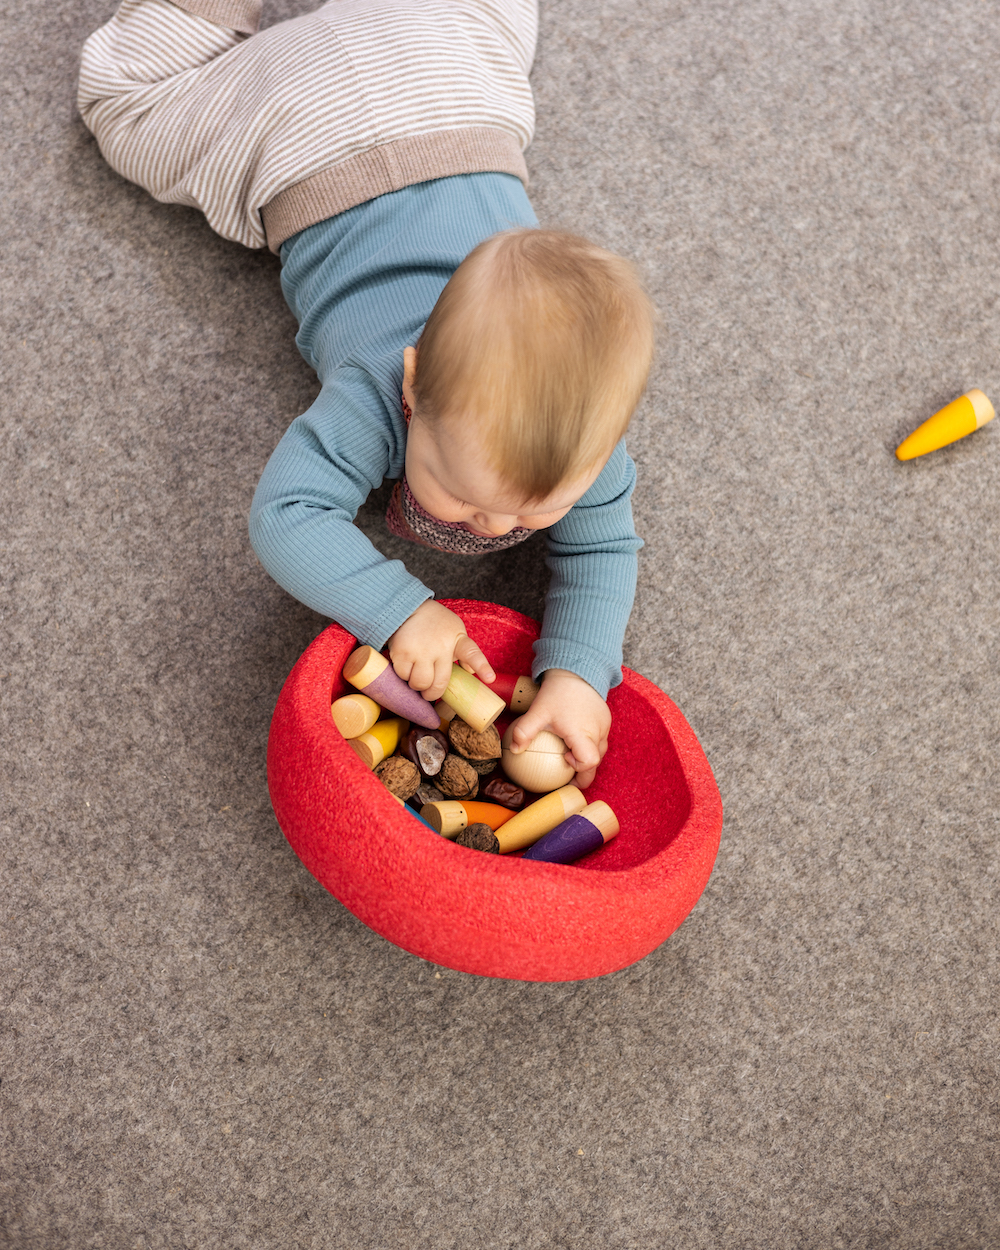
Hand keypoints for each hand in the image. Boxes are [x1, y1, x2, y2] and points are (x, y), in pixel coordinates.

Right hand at [387, 600, 495, 701]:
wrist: (407, 607)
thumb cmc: (434, 624)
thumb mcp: (454, 632)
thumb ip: (463, 651)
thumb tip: (471, 671)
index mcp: (457, 640)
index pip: (472, 654)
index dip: (482, 667)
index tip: (490, 678)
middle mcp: (441, 646)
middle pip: (439, 684)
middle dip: (432, 693)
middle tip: (428, 693)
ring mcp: (421, 650)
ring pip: (419, 683)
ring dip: (416, 684)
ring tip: (415, 674)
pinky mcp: (402, 652)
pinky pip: (403, 676)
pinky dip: (403, 675)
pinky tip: (405, 664)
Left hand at [506, 669, 609, 789]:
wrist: (575, 669)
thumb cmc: (557, 692)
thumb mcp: (538, 711)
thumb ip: (525, 731)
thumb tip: (513, 750)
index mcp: (583, 733)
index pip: (589, 762)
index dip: (579, 768)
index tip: (564, 760)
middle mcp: (598, 732)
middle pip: (597, 761)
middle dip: (583, 772)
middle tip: (567, 775)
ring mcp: (605, 725)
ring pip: (600, 751)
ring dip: (586, 757)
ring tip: (569, 757)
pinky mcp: (606, 718)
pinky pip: (600, 738)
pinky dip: (589, 744)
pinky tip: (574, 739)